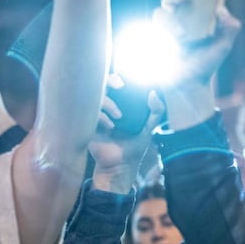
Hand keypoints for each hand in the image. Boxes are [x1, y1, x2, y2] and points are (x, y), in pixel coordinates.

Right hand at [88, 75, 164, 192]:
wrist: (121, 166)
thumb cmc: (134, 147)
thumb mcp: (149, 128)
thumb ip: (156, 111)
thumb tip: (153, 92)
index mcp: (118, 105)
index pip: (114, 84)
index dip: (117, 77)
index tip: (126, 79)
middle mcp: (105, 108)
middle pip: (101, 84)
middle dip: (110, 81)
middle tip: (120, 85)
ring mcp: (95, 116)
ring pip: (94, 97)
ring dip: (108, 102)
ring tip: (119, 116)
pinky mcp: (88, 126)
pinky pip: (90, 114)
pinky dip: (101, 116)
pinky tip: (110, 127)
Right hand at [155, 0, 241, 87]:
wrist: (191, 85)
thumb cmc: (206, 62)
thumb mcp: (224, 44)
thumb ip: (229, 27)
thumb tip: (221, 10)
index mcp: (196, 14)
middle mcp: (180, 18)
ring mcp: (166, 28)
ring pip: (160, 13)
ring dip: (170, 21)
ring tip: (182, 36)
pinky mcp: (156, 40)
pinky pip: (154, 30)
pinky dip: (164, 34)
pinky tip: (175, 43)